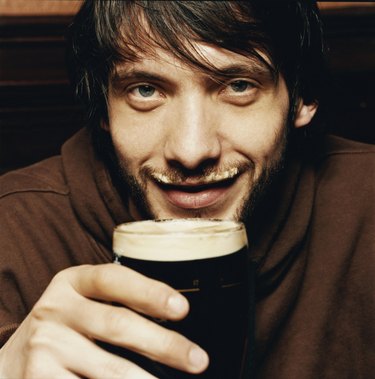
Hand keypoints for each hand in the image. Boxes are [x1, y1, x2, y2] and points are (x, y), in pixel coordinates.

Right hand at [0, 263, 208, 377]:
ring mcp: (45, 345)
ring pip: (109, 369)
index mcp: (73, 281)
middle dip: (164, 344)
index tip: (182, 309)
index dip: (150, 292)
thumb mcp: (81, 302)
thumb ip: (114, 302)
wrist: (11, 361)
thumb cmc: (64, 327)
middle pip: (117, 324)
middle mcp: (56, 308)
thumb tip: (173, 317)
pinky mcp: (37, 378)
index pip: (114, 279)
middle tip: (198, 359)